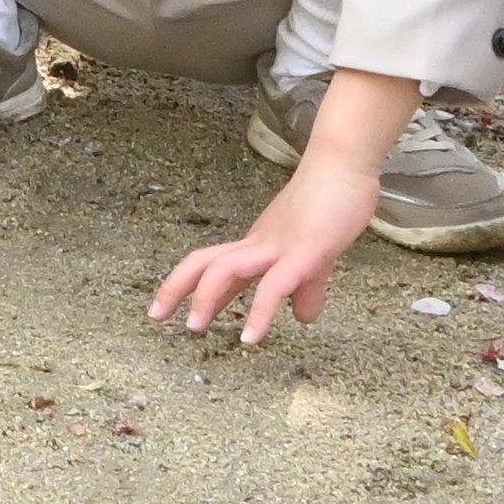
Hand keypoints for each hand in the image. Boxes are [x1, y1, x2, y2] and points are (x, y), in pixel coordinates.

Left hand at [149, 154, 369, 347]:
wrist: (347, 165)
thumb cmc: (333, 202)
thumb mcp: (318, 257)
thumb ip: (307, 287)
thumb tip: (303, 316)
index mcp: (260, 244)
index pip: (215, 264)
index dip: (191, 287)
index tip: (167, 308)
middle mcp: (259, 243)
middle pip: (205, 261)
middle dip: (176, 287)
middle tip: (156, 315)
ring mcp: (278, 246)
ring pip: (225, 268)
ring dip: (206, 298)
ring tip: (194, 328)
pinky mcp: (303, 252)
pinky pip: (273, 286)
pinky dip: (259, 313)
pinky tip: (251, 338)